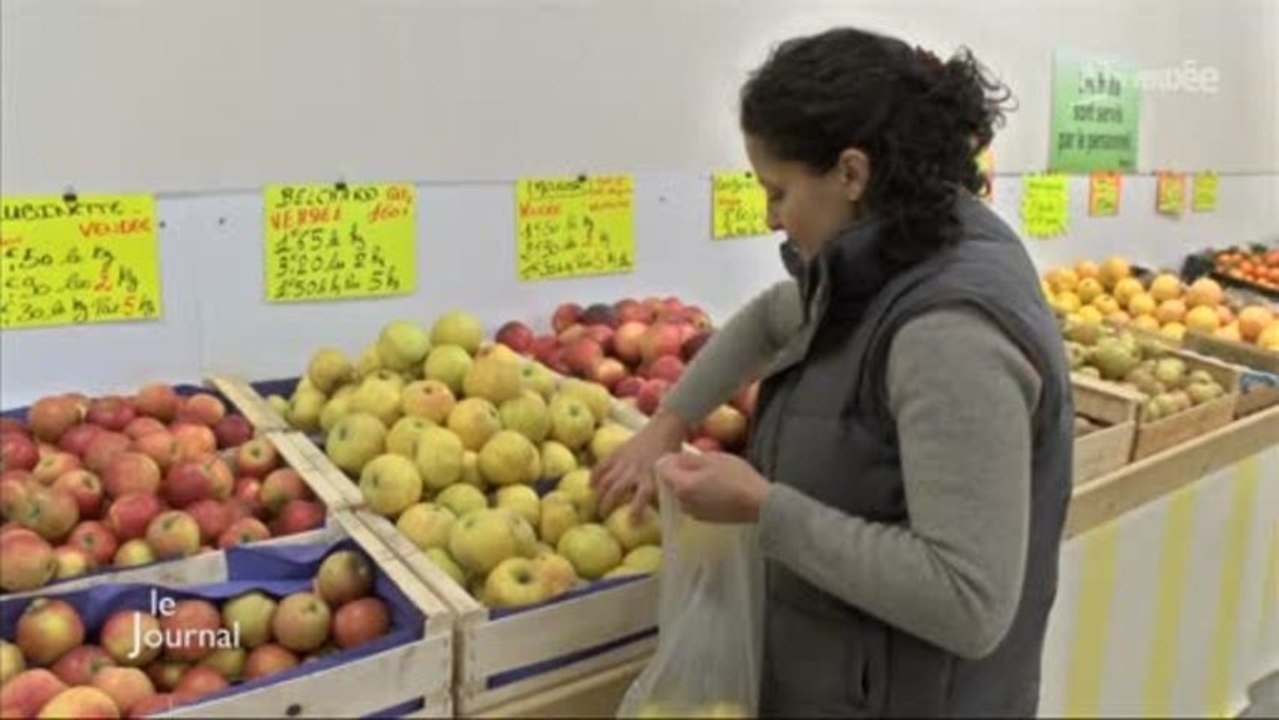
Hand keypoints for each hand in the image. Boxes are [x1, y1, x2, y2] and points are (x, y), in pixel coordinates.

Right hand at [591, 410, 686, 519]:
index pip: (642, 496)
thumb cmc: (669, 454)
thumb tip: (660, 510)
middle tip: (602, 515)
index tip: (631, 522)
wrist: (663, 429)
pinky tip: (589, 484)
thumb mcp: (669, 474)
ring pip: (607, 479)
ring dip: (599, 492)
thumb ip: (661, 490)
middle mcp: (636, 470)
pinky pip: (603, 464)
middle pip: (618, 490)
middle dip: (608, 504)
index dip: (636, 510)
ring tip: (594, 503)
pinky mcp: (618, 452)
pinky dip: (595, 474)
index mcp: (651, 477)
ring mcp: (625, 461)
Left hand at [655, 451, 769, 523]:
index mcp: (681, 486)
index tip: (686, 455)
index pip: (661, 469)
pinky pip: (694, 502)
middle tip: (704, 464)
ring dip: (692, 483)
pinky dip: (700, 494)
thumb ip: (686, 459)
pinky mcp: (704, 519)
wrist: (758, 504)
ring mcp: (693, 513)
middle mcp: (682, 502)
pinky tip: (718, 489)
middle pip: (672, 482)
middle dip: (682, 472)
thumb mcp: (711, 459)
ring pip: (684, 492)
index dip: (671, 459)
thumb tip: (668, 460)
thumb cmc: (736, 477)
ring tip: (713, 476)